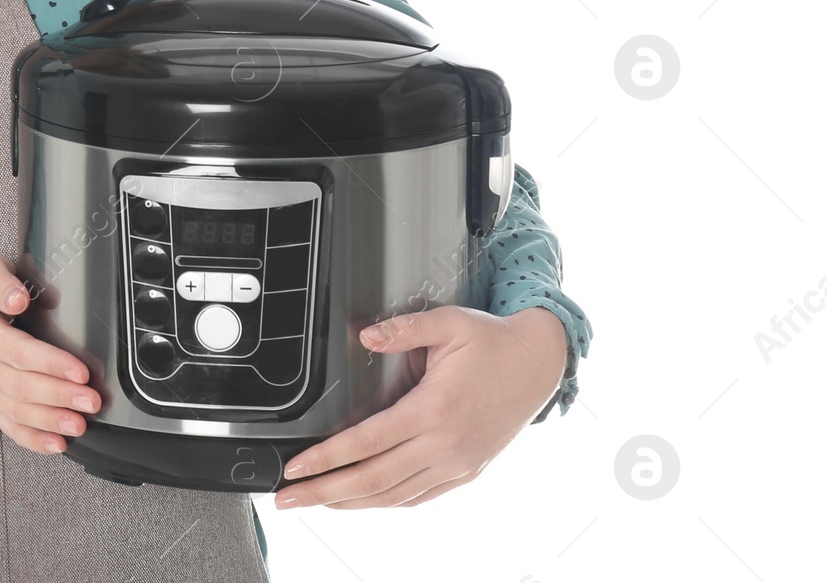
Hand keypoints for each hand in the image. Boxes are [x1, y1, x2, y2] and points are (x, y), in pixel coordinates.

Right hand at [0, 255, 103, 456]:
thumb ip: (1, 282)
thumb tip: (18, 299)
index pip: (18, 351)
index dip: (50, 364)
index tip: (80, 371)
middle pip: (21, 386)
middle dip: (59, 396)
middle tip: (90, 401)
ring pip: (16, 411)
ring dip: (50, 421)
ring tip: (79, 425)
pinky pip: (9, 426)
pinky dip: (32, 440)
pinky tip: (56, 445)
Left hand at [274, 305, 567, 510]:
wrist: (539, 365)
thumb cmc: (492, 342)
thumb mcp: (448, 322)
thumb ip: (402, 328)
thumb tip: (364, 334)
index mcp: (434, 410)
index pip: (367, 442)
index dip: (326, 457)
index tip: (296, 467)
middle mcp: (445, 445)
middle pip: (373, 479)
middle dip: (324, 492)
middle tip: (287, 498)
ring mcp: (457, 464)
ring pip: (395, 495)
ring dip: (351, 503)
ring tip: (316, 502)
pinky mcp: (466, 471)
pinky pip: (420, 496)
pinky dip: (386, 502)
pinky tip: (363, 500)